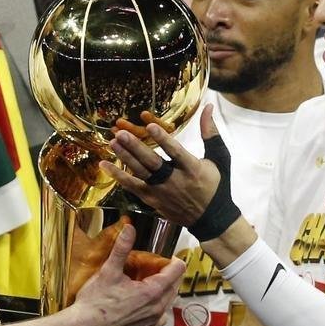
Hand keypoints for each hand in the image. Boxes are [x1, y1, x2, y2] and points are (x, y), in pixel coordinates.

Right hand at [70, 224, 183, 325]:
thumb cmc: (96, 301)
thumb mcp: (109, 270)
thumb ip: (122, 248)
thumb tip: (130, 229)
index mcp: (152, 292)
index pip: (177, 271)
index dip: (173, 260)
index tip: (165, 256)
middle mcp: (157, 308)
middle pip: (175, 285)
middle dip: (167, 274)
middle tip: (153, 267)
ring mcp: (152, 321)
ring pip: (168, 301)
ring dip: (163, 290)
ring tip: (147, 283)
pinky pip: (160, 316)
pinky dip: (157, 306)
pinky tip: (144, 302)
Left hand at [101, 104, 222, 227]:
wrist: (211, 218)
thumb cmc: (216, 184)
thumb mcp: (219, 158)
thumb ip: (211, 132)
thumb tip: (208, 107)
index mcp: (192, 169)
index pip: (175, 152)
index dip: (163, 139)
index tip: (150, 126)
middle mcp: (175, 181)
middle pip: (152, 163)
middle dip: (135, 148)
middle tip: (121, 133)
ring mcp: (161, 192)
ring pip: (140, 173)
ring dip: (125, 157)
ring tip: (113, 142)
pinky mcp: (152, 200)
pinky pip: (132, 187)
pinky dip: (118, 176)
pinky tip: (105, 165)